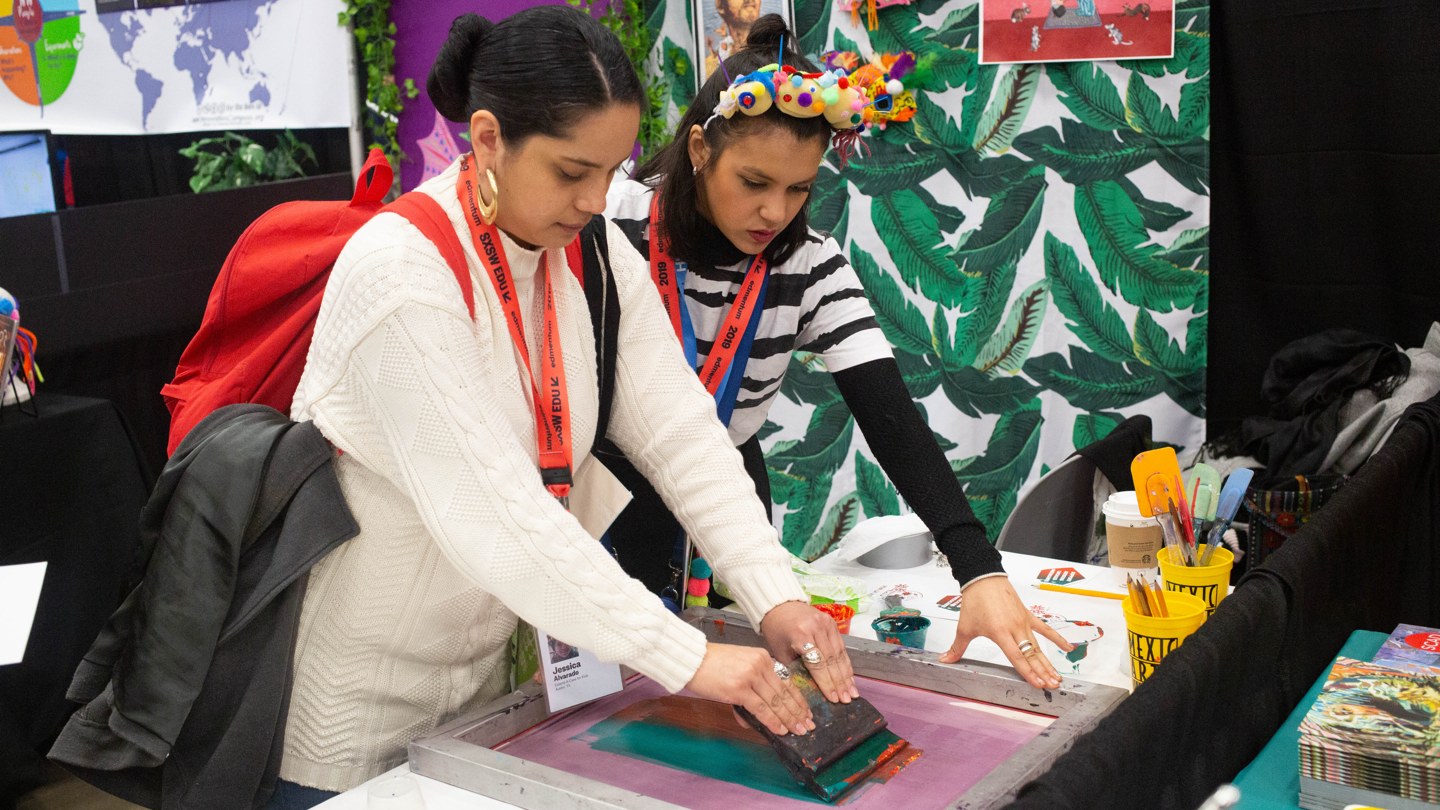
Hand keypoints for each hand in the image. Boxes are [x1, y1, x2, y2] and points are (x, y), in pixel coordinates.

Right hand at [685, 642, 814, 736]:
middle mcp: (760, 664)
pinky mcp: (739, 689)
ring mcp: (750, 676)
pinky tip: (779, 729)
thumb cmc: (711, 663)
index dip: (798, 699)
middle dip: (797, 712)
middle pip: (784, 692)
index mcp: (763, 657)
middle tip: (806, 725)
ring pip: (775, 702)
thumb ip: (753, 684)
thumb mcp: (739, 665)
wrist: (691, 658)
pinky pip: (761, 708)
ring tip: (797, 730)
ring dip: (788, 719)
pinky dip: (772, 721)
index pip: (786, 681)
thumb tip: (761, 712)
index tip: (806, 711)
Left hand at [759, 601, 859, 703]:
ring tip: (852, 693)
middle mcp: (816, 627)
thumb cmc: (776, 631)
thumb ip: (796, 670)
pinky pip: (841, 647)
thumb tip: (812, 692)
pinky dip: (845, 663)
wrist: (779, 605)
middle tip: (846, 700)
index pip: (817, 663)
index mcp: (800, 634)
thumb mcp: (780, 652)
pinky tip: (850, 677)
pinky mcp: (832, 622)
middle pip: (831, 660)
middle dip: (839, 682)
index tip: (833, 698)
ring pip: (839, 654)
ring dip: (846, 675)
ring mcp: (826, 623)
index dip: (826, 683)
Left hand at [937, 576, 1072, 688]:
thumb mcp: (965, 627)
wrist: (983, 578)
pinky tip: (1068, 648)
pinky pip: (1045, 629)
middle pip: (1031, 655)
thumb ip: (957, 647)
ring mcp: (1024, 622)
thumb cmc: (974, 601)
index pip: (1017, 657)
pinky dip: (1057, 638)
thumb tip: (945, 660)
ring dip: (1048, 662)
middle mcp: (1015, 628)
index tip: (1038, 684)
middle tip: (1053, 686)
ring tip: (1057, 677)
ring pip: (1039, 646)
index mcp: (1000, 633)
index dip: (1028, 672)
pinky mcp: (1027, 615)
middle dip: (1043, 672)